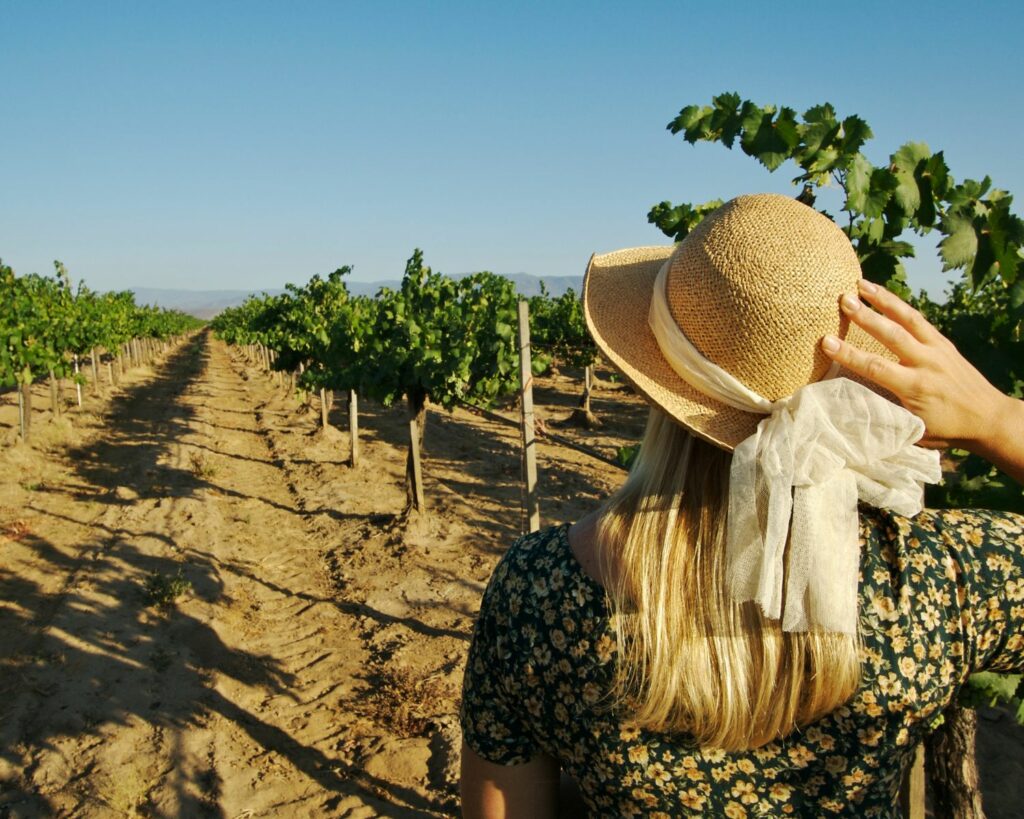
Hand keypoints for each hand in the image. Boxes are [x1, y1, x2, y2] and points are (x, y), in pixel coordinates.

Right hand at [820, 280, 1022, 481]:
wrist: (990, 418)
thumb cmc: (948, 429)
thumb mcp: (915, 430)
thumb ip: (888, 415)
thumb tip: (854, 405)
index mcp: (916, 387)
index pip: (876, 367)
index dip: (850, 354)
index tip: (827, 342)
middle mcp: (927, 363)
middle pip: (892, 334)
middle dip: (866, 316)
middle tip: (843, 300)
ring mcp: (938, 350)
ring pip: (908, 318)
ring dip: (883, 300)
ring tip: (861, 284)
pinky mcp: (944, 344)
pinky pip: (919, 320)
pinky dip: (900, 306)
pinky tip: (884, 295)